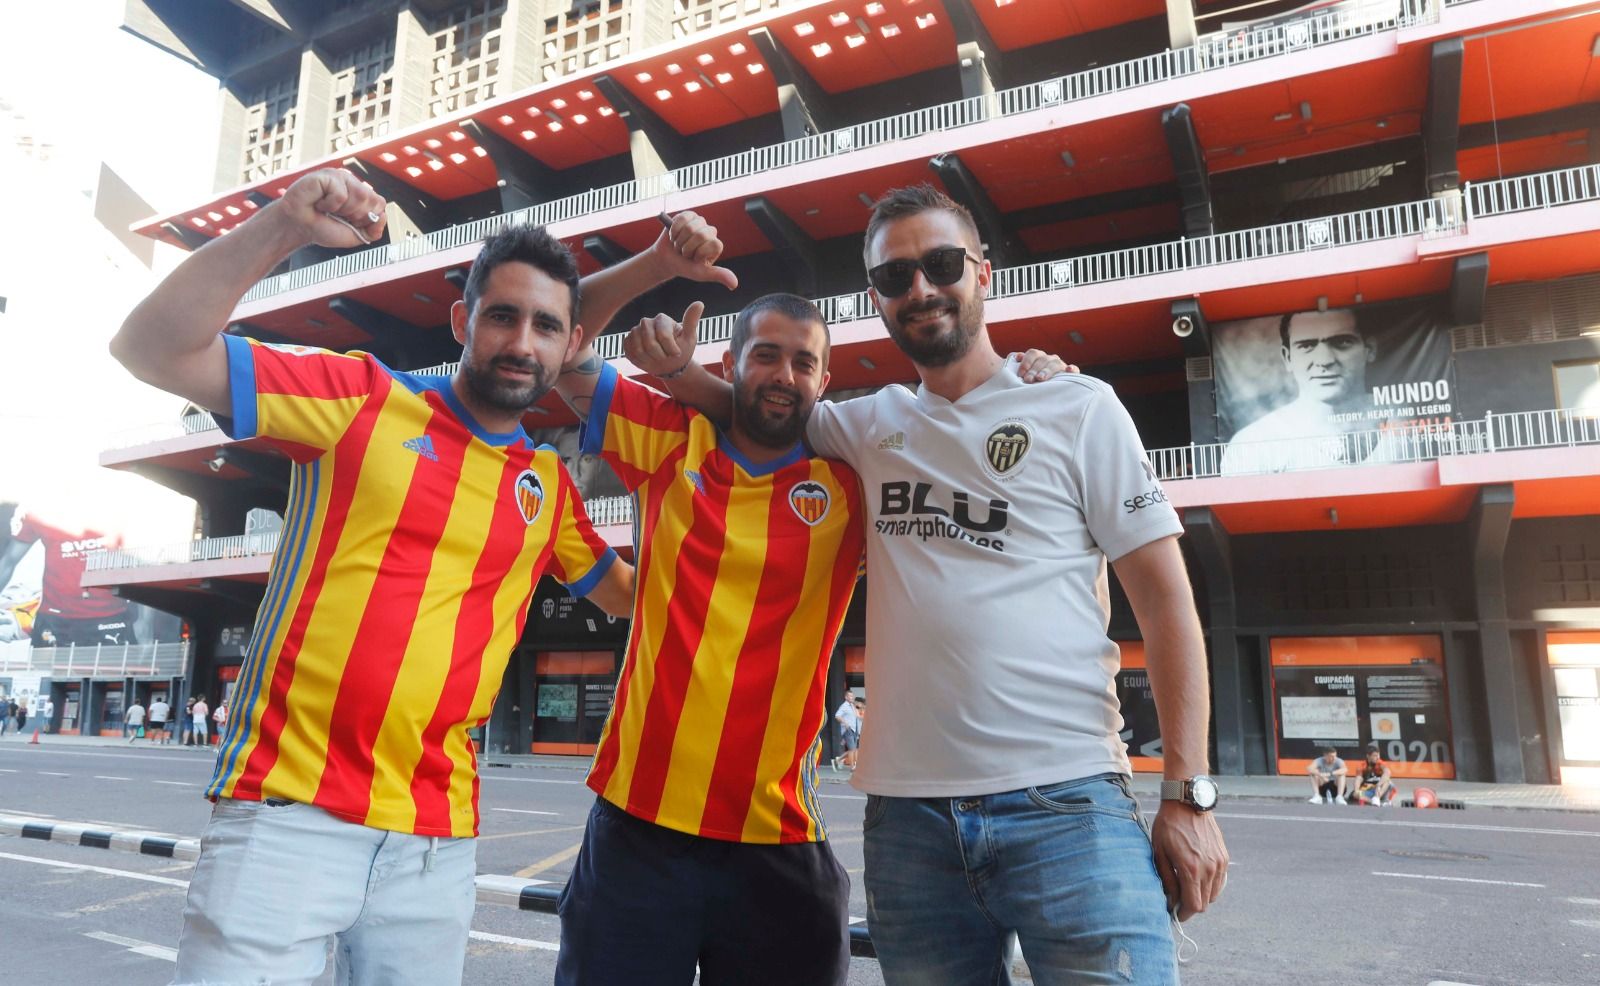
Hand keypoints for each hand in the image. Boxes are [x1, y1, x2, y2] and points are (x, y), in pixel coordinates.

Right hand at [274, 169, 386, 248]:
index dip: (366, 218)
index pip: (379, 204)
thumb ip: (374, 230)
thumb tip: (383, 216)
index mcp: (361, 194)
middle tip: (337, 215)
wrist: (298, 227)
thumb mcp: (355, 235)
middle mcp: (353, 183)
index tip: (349, 221)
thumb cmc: (323, 227)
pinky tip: (319, 203)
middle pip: (371, 200)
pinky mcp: (327, 175)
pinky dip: (329, 205)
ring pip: (359, 196)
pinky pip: (341, 195)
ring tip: (328, 208)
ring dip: (342, 210)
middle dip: (355, 215)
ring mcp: (340, 177)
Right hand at [624, 301, 702, 377]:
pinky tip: (646, 358)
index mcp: (662, 319)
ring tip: (656, 357)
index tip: (677, 353)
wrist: (669, 365)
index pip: (663, 336)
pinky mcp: (627, 341)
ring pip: (638, 349)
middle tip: (666, 357)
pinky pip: (629, 352)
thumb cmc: (681, 350)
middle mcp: (646, 322)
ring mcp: (635, 331)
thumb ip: (691, 321)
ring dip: (650, 359)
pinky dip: (639, 360)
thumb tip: (699, 303)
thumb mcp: (689, 338)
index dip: (670, 350)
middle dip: (660, 356)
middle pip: (649, 344)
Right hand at [652, 211, 737, 290]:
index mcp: (716, 245)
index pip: (713, 243)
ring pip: (690, 227)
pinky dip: (674, 230)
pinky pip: (681, 219)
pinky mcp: (687, 216)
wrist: (666, 260)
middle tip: (684, 252)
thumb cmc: (685, 267)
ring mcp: (699, 222)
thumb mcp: (702, 274)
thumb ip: (718, 275)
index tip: (694, 259)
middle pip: (701, 234)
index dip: (699, 252)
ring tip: (679, 245)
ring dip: (679, 240)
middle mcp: (710, 232)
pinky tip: (674, 236)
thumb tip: (734, 284)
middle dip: (687, 247)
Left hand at [1009, 349, 1076, 382]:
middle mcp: (1049, 359)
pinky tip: (1069, 370)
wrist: (1039, 391)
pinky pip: (1074, 370)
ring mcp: (1060, 366)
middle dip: (1034, 370)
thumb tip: (1014, 357)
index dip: (1026, 362)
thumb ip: (1015, 367)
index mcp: (1038, 357)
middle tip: (1028, 380)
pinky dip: (1072, 369)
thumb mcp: (1020, 376)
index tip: (1020, 374)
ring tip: (1040, 378)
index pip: (1033, 353)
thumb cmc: (1028, 384)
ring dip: (1047, 370)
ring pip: (1056, 363)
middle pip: (1043, 359)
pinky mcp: (1070, 375)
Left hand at [1150, 802, 1228, 921]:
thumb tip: (1171, 901)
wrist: (1187, 803)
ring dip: (1201, 896)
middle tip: (1178, 900)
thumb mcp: (1159, 852)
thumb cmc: (1168, 826)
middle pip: (1205, 903)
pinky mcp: (1224, 857)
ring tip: (1186, 887)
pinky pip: (1220, 881)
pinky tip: (1197, 877)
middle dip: (1191, 906)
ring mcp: (1219, 863)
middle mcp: (1209, 869)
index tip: (1175, 913)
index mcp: (1191, 869)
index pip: (1193, 906)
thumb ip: (1167, 880)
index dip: (1184, 914)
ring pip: (1214, 894)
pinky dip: (1210, 885)